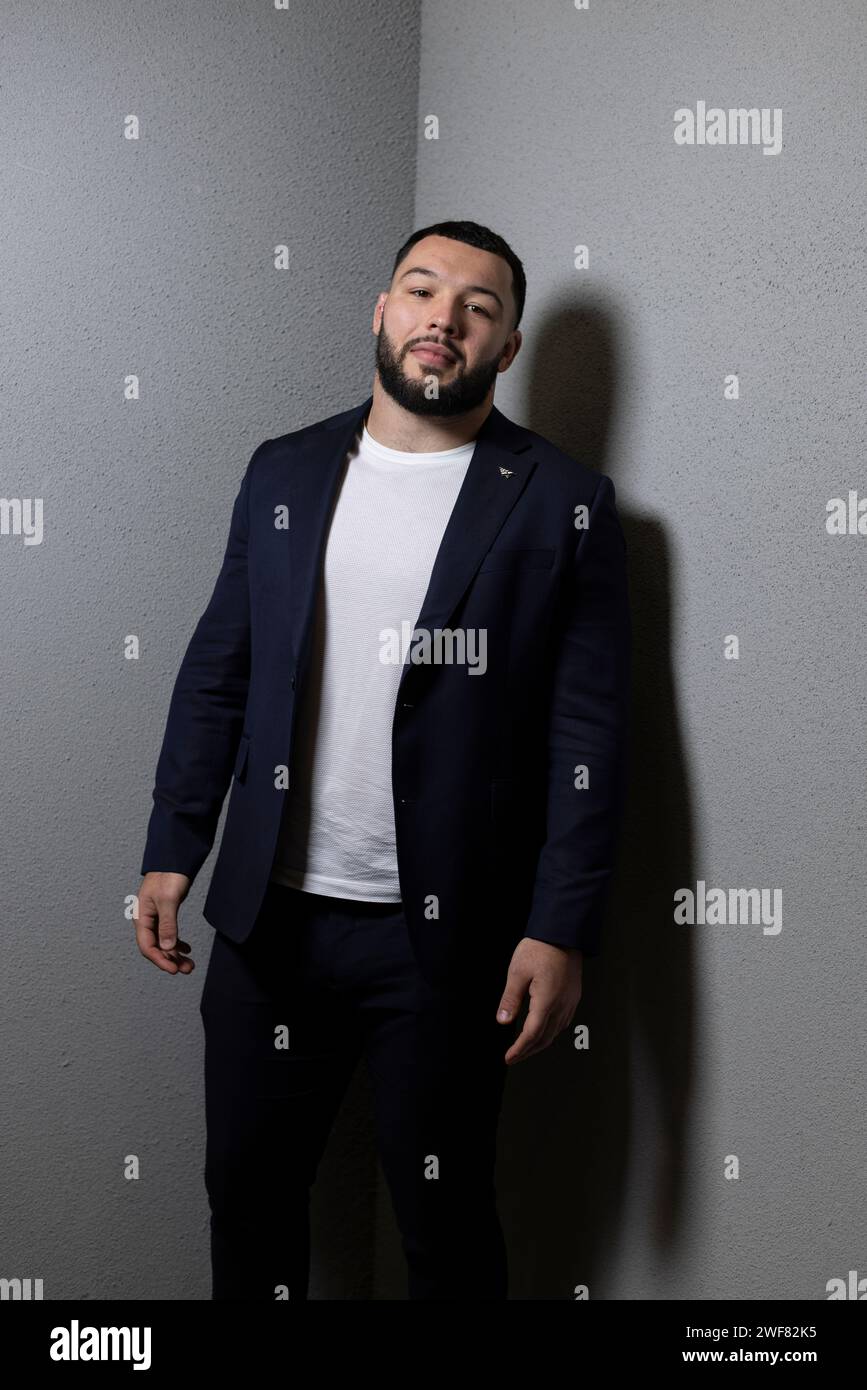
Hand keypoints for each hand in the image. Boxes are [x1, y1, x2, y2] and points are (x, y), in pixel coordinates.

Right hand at [134, 872, 193, 974]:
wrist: (174, 859)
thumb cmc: (168, 875)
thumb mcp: (168, 900)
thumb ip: (168, 924)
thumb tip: (168, 947)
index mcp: (142, 917)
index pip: (148, 947)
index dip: (160, 960)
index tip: (174, 970)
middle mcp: (146, 921)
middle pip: (156, 948)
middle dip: (171, 960)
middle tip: (187, 969)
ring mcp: (155, 918)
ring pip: (163, 943)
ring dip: (175, 954)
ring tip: (189, 964)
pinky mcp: (164, 915)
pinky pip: (168, 935)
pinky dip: (177, 944)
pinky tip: (186, 949)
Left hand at [495, 938, 582, 1064]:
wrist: (563, 933)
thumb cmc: (539, 949)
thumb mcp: (518, 972)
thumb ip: (510, 1000)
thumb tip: (503, 1022)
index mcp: (547, 1001)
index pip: (532, 1034)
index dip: (519, 1049)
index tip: (508, 1058)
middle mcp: (562, 1005)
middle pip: (545, 1038)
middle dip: (528, 1051)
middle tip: (514, 1058)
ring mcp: (570, 1001)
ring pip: (556, 1032)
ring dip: (540, 1043)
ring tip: (525, 1048)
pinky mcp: (574, 996)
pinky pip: (563, 1022)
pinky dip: (551, 1032)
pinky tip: (543, 1031)